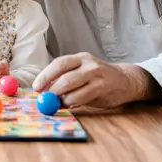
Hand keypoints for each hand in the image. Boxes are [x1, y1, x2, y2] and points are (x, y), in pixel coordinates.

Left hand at [32, 52, 153, 110]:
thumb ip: (65, 78)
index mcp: (80, 58)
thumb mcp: (82, 72)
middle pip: (65, 78)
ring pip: (73, 90)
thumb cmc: (97, 78)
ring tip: (59, 103)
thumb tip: (43, 91)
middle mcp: (89, 64)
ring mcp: (98, 76)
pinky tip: (71, 104)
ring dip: (62, 100)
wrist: (125, 80)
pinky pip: (83, 98)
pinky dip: (73, 103)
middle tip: (45, 100)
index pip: (59, 64)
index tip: (36, 87)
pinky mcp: (103, 88)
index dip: (45, 76)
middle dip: (52, 91)